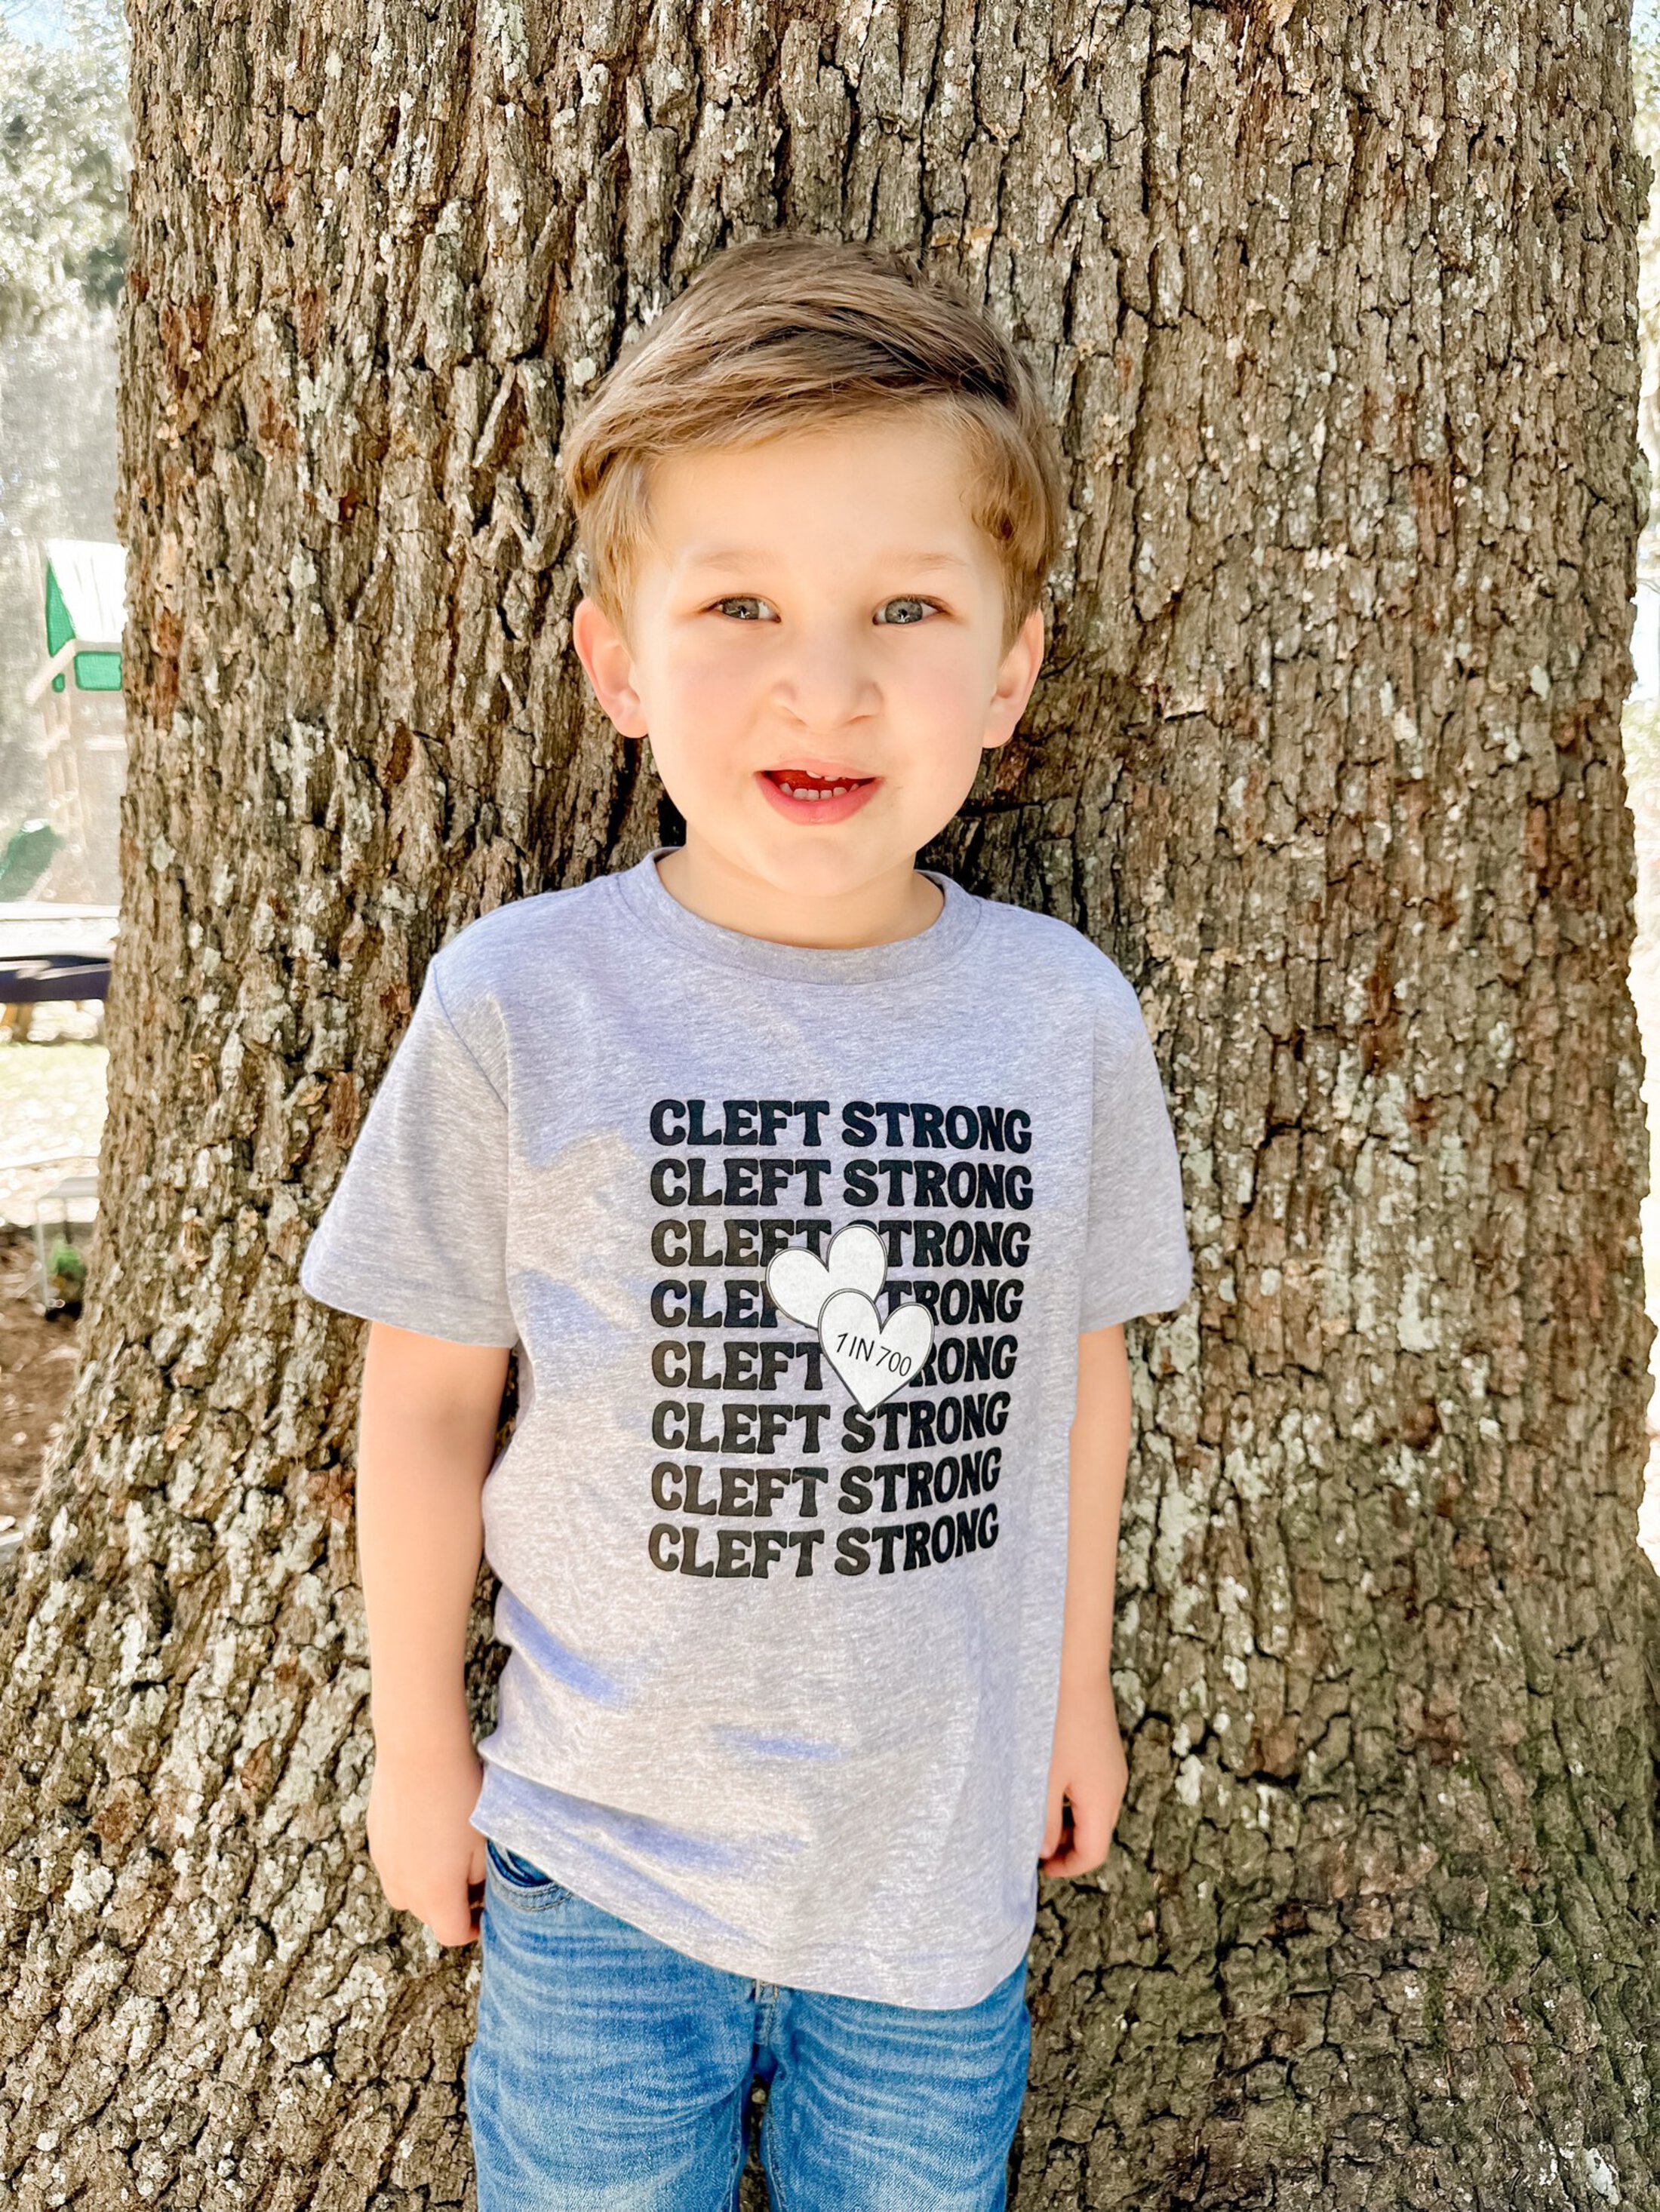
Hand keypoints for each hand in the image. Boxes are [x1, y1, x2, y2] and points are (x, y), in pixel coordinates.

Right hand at [366, 1737, 487, 1945]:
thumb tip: (474, 1889)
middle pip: (429, 1917)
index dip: (473, 1929)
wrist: (419, 1752)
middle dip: (451, 1906)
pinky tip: (427, 1832)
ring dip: (427, 1887)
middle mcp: (405, 1888)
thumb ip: (481, 1878)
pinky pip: (394, 1867)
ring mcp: (385, 1865)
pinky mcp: (375, 1842)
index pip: (453, 1935)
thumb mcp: (486, 1842)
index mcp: (437, 1895)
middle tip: (472, 1877)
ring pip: (407, 1894)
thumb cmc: (461, 1795)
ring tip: (447, 1855)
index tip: (484, 1912)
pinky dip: (410, 1863)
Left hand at [1040, 1674, 1126, 1878]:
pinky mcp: (1102, 1747)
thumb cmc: (1053, 1723)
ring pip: (1091, 1809)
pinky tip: (1044, 1782)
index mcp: (1102, 1800)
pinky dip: (1069, 1797)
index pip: (1092, 1853)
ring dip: (1065, 1820)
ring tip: (1031, 1814)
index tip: (1036, 1868)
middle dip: (1064, 1845)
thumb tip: (1043, 1851)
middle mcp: (1114, 1785)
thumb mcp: (1041, 1779)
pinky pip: (1090, 1786)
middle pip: (1095, 1833)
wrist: (1071, 1666)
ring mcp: (1111, 1764)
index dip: (1066, 1868)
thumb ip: (1041, 1821)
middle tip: (1029, 1843)